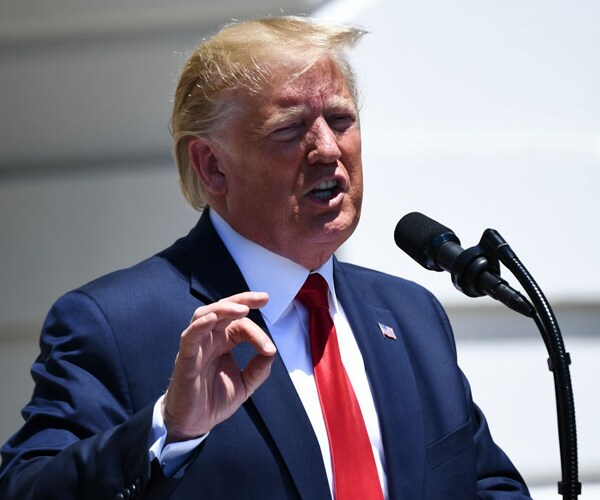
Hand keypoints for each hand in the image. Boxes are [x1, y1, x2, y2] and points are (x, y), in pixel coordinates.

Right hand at [161, 291, 275, 442]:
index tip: (269, 349)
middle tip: (262, 298)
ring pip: (205, 315)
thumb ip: (259, 368)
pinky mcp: (185, 359)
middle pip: (223, 309)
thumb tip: (271, 350)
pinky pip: (189, 336)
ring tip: (242, 309)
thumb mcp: (245, 384)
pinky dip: (200, 325)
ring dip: (223, 308)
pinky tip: (213, 319)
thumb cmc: (214, 401)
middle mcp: (210, 339)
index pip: (241, 324)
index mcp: (224, 342)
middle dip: (243, 299)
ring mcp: (196, 347)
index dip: (257, 332)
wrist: (194, 424)